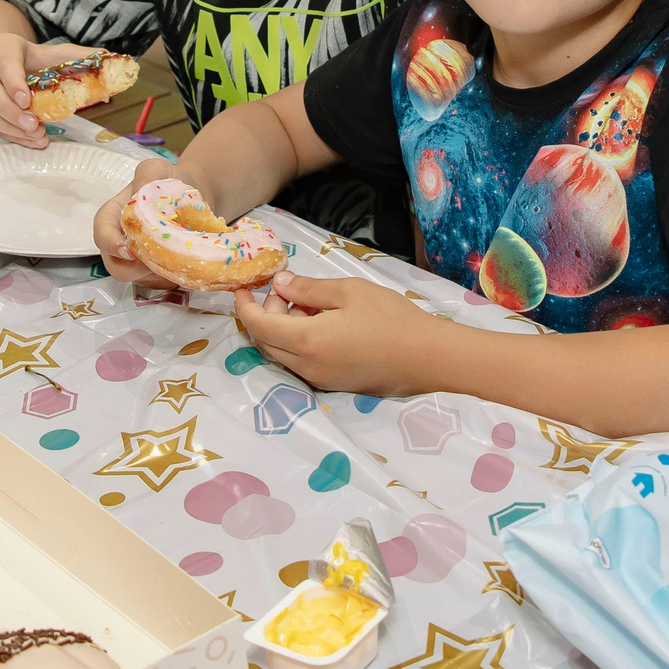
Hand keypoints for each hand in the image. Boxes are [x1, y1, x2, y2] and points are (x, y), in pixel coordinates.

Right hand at [0, 35, 103, 146]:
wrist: (4, 63)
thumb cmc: (35, 59)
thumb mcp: (55, 53)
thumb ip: (80, 56)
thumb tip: (109, 59)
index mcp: (3, 46)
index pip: (4, 62)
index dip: (13, 82)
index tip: (27, 101)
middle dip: (9, 111)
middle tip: (34, 125)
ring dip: (9, 127)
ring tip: (36, 136)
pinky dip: (9, 135)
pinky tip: (30, 141)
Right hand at [94, 159, 182, 287]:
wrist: (195, 194)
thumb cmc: (169, 181)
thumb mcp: (156, 169)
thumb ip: (146, 176)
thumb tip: (139, 195)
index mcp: (113, 217)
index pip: (101, 234)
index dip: (110, 244)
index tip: (128, 248)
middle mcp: (120, 243)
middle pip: (116, 266)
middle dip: (136, 267)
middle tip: (162, 254)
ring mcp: (136, 261)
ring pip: (140, 279)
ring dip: (158, 272)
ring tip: (180, 254)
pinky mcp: (155, 273)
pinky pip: (159, 284)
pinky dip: (172, 276)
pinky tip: (188, 260)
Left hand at [232, 271, 434, 394]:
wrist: (427, 357)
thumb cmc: (390, 318)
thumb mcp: (349, 292)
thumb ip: (308, 288)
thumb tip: (280, 284)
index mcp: (306, 341)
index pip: (258, 325)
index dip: (244, 307)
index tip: (241, 289)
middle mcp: (306, 366)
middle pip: (267, 342)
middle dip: (266, 314)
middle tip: (286, 290)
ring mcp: (319, 380)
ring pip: (283, 354)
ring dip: (283, 328)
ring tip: (307, 303)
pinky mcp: (333, 385)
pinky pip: (301, 363)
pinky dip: (298, 341)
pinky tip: (320, 322)